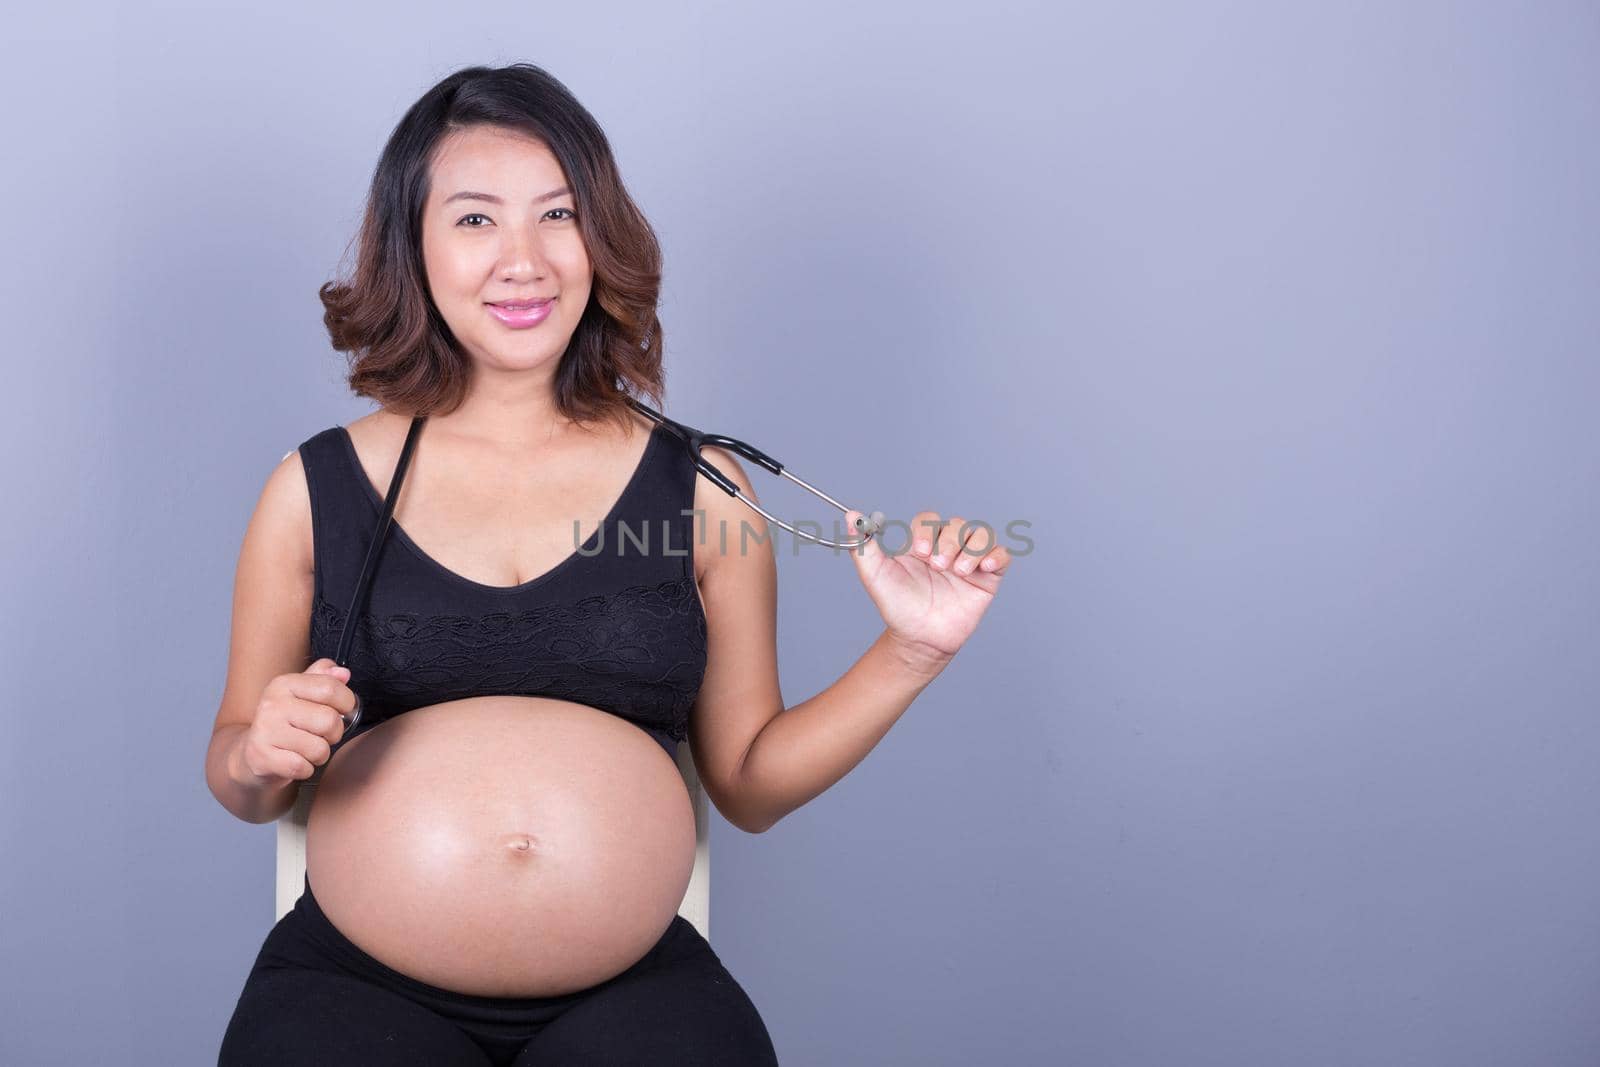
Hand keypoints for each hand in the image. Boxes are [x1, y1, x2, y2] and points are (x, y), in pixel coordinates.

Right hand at [232, 658, 355, 786]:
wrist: (250, 756)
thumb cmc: (285, 723)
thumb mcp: (302, 695)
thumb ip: (324, 679)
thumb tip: (343, 673)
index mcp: (284, 684)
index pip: (331, 688)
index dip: (346, 703)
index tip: (342, 710)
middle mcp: (272, 704)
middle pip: (329, 720)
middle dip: (334, 734)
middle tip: (321, 736)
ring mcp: (264, 731)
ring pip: (319, 748)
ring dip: (320, 755)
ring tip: (306, 750)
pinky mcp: (260, 757)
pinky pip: (302, 768)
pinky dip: (305, 770)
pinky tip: (294, 763)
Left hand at [842, 509, 1011, 662]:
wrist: (919, 639)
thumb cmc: (898, 607)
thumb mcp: (875, 575)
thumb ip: (863, 546)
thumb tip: (851, 516)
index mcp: (922, 543)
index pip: (929, 520)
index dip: (926, 531)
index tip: (918, 553)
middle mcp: (947, 548)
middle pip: (957, 524)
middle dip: (948, 542)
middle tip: (938, 566)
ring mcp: (968, 562)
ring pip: (981, 535)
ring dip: (971, 549)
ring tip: (958, 572)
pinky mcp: (987, 578)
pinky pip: (1001, 555)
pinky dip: (996, 556)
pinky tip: (983, 569)